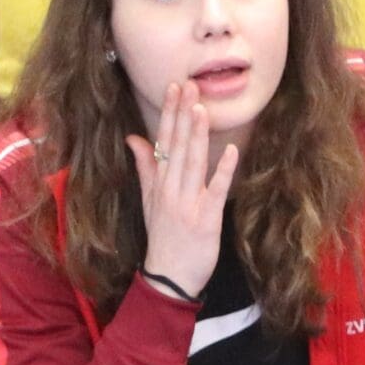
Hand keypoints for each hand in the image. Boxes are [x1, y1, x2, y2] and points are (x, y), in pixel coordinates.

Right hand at [125, 83, 239, 297]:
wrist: (167, 278)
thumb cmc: (163, 238)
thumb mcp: (150, 201)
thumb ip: (145, 167)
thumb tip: (134, 137)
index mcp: (159, 184)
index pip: (164, 141)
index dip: (169, 114)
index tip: (174, 87)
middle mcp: (171, 190)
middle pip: (176, 147)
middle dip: (182, 115)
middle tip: (188, 85)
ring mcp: (187, 204)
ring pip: (192, 164)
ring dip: (197, 136)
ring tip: (201, 109)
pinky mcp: (206, 220)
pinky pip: (214, 192)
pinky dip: (222, 171)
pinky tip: (230, 151)